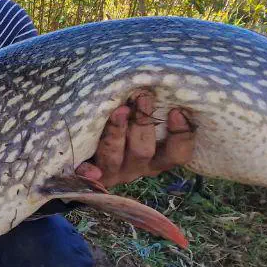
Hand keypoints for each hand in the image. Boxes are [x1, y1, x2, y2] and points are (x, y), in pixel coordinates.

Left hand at [74, 91, 194, 187]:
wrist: (85, 136)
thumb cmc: (123, 116)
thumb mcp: (141, 113)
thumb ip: (152, 106)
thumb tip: (171, 91)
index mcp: (154, 158)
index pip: (176, 154)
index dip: (181, 136)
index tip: (177, 112)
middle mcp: (134, 167)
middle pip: (143, 152)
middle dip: (144, 124)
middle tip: (143, 98)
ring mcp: (110, 171)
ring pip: (115, 158)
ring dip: (117, 133)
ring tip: (119, 110)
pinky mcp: (85, 174)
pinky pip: (84, 173)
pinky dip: (88, 172)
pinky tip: (91, 170)